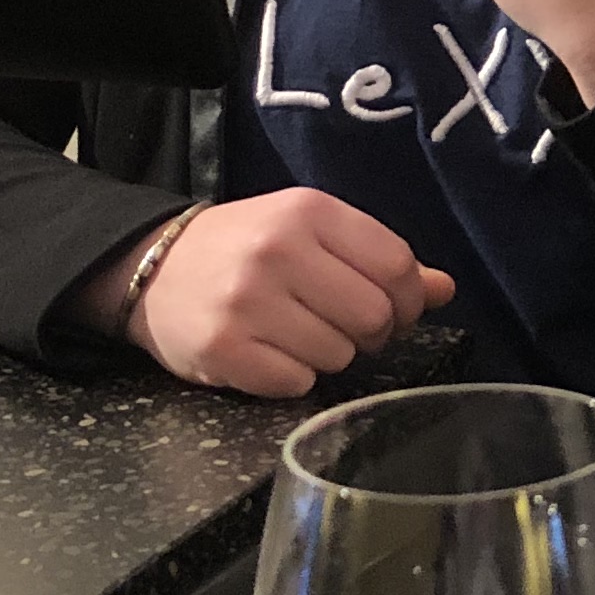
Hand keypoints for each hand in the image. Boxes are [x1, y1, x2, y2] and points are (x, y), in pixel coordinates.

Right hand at [119, 190, 452, 397]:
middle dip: (368, 335)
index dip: (406, 301)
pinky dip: (289, 379)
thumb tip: (444, 290)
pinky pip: (295, 384)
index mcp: (308, 211)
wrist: (150, 268)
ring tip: (293, 335)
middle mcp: (278, 250)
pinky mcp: (223, 348)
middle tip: (340, 328)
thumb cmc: (244, 250)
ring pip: (337, 356)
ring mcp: (247, 301)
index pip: (396, 266)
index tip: (389, 310)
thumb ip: (378, 260)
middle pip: (373, 317)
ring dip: (326, 357)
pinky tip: (266, 355)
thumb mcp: (310, 235)